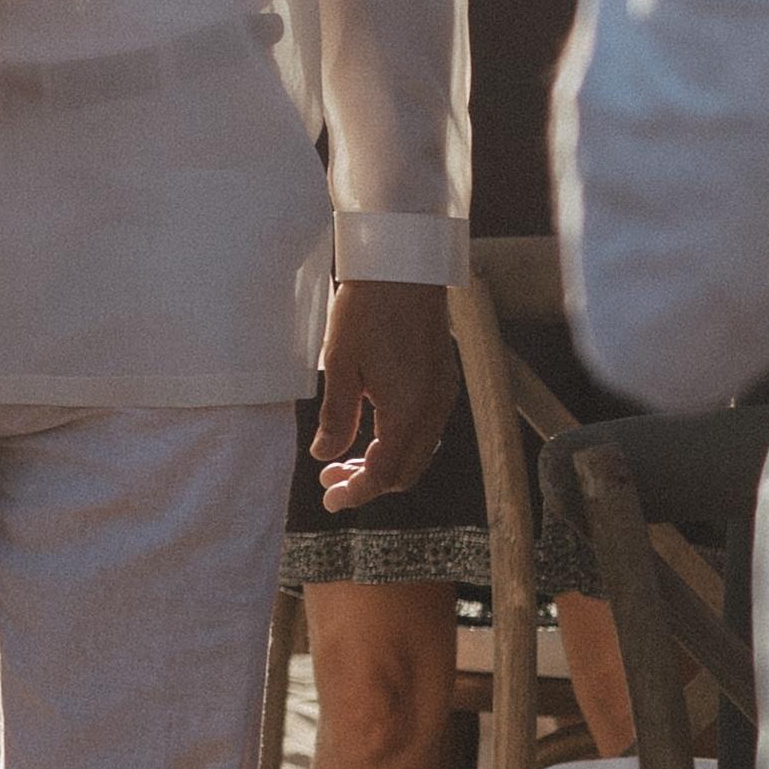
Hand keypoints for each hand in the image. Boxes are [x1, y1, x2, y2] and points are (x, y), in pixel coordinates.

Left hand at [307, 278, 461, 511]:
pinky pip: (425, 430)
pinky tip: (369, 432)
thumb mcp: (339, 365)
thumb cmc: (367, 310)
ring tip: (343, 458)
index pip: (384, 473)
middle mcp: (433, 410)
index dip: (355, 492)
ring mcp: (443, 396)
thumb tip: (325, 455)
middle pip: (405, 471)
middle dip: (368, 482)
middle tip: (330, 480)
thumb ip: (335, 417)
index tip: (329, 500)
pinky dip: (398, 442)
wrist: (404, 268)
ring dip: (383, 463)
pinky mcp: (443, 382)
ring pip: (417, 452)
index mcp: (408, 411)